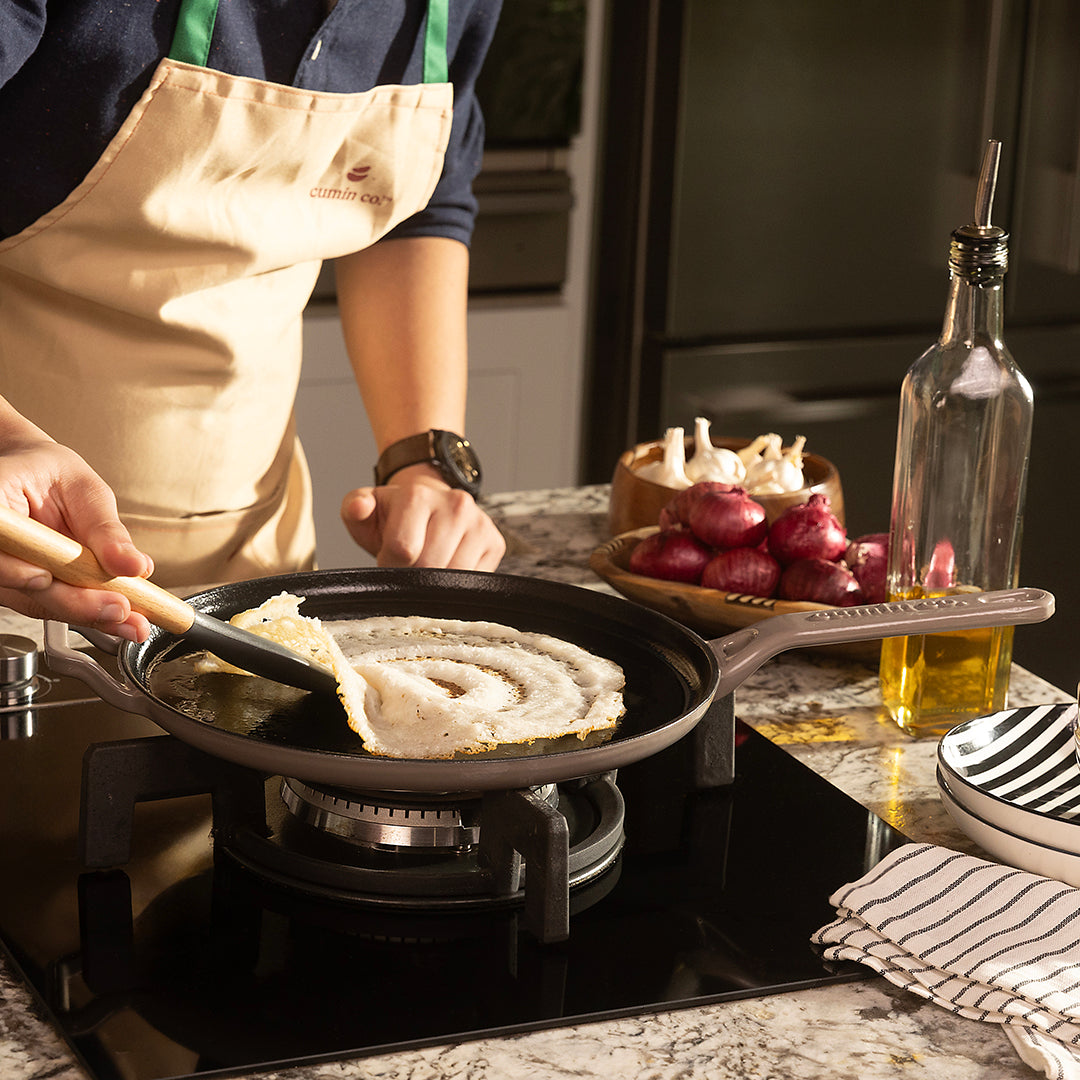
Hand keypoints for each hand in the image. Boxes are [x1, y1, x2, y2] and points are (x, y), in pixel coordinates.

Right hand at [0, 434, 153, 640]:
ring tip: (130, 618)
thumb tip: (131, 564)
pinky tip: (121, 617)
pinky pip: (49, 605)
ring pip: (33, 601)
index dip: (9, 566)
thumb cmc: (51, 476)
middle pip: (15, 583)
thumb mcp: (85, 491)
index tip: (43, 576)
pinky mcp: (17, 588)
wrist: (37, 480)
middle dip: (70, 601)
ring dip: (85, 613)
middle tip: (117, 608)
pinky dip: (87, 611)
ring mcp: (1, 568)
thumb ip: (105, 530)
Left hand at [340, 466, 504, 570]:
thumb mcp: (366, 510)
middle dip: (412, 577)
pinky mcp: (495, 541)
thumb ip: (354, 508)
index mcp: (418, 494)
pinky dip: (457, 584)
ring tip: (425, 567)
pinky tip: (446, 569)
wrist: (428, 507)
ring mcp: (479, 522)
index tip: (387, 563)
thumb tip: (360, 507)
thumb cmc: (394, 516)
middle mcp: (455, 504)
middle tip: (406, 569)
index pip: (403, 549)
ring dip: (435, 584)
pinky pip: (474, 580)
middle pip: (429, 566)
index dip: (389, 566)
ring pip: (454, 577)